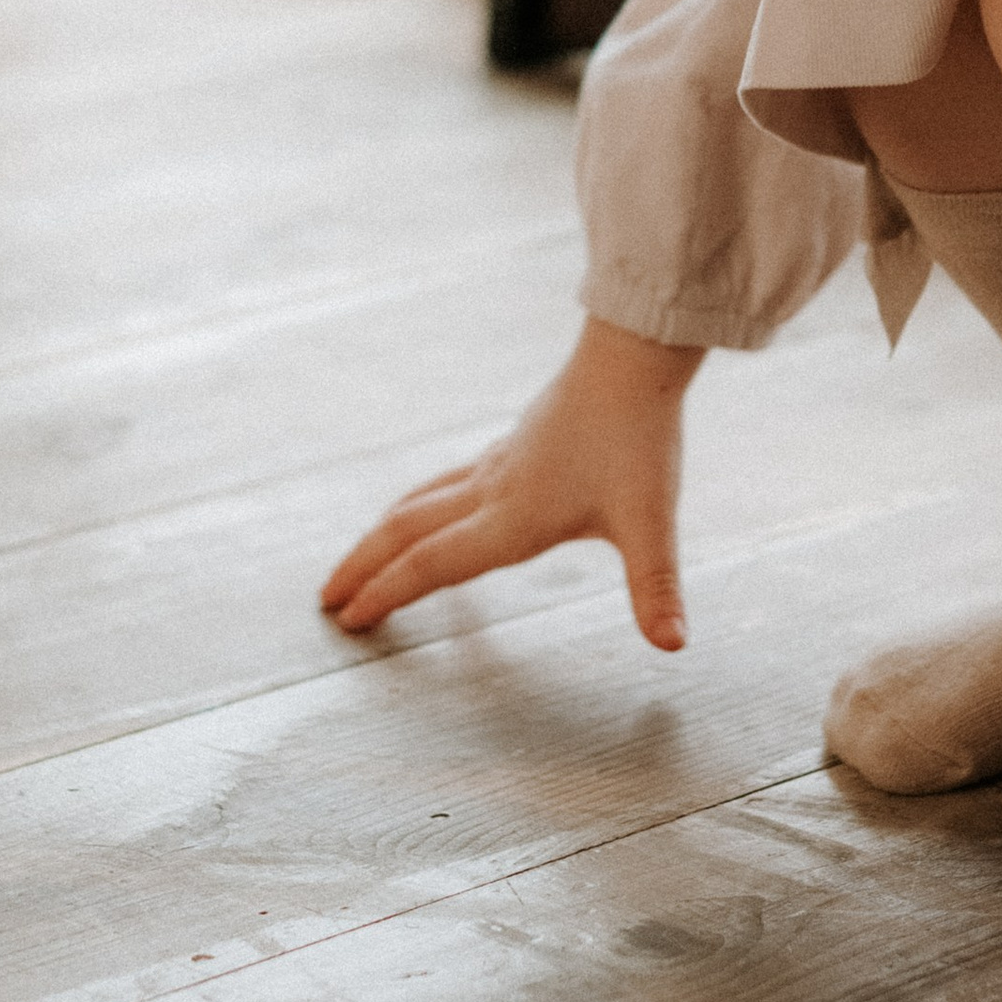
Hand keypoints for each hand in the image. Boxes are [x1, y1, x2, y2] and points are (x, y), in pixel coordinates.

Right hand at [319, 318, 702, 649]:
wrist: (633, 358)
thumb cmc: (640, 437)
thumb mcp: (651, 523)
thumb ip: (656, 588)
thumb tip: (674, 643)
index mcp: (512, 518)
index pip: (431, 563)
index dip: (386, 592)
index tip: (349, 618)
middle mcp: (493, 490)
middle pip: (406, 530)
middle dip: (363, 567)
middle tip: (327, 599)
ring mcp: (499, 463)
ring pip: (420, 500)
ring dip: (382, 534)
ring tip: (361, 559)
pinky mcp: (513, 444)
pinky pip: (448, 482)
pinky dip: (420, 505)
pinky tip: (435, 508)